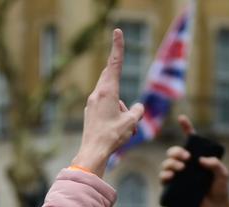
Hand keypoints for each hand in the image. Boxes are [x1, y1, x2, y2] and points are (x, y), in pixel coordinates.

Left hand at [70, 29, 144, 178]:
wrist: (93, 153)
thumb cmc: (112, 137)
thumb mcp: (131, 122)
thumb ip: (138, 111)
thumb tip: (137, 108)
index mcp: (107, 91)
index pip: (115, 64)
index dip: (117, 47)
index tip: (117, 32)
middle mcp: (97, 94)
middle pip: (112, 81)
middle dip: (122, 91)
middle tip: (125, 107)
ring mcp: (92, 104)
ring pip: (112, 98)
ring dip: (121, 108)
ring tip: (124, 129)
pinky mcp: (90, 113)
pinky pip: (106, 108)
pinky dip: (115, 115)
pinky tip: (117, 131)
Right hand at [159, 115, 228, 206]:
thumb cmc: (220, 190)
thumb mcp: (223, 175)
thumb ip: (216, 165)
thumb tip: (200, 160)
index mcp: (197, 158)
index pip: (190, 140)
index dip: (185, 127)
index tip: (182, 118)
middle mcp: (186, 165)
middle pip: (174, 152)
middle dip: (176, 152)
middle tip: (186, 159)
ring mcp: (179, 176)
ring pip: (167, 164)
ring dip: (170, 163)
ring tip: (180, 170)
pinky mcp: (173, 188)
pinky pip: (163, 179)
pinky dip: (164, 176)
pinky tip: (170, 176)